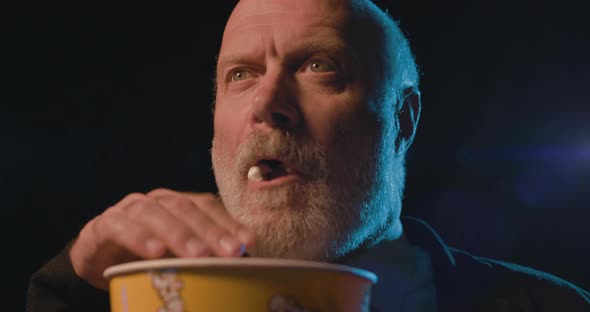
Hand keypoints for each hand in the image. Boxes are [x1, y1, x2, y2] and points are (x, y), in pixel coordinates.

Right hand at [69, 188, 255, 289]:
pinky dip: (140, 238)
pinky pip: (122, 227)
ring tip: (198, 255)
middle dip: (210, 231)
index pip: (207, 206)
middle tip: (229, 253)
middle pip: (186, 208)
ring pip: (156, 213)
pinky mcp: (104, 224)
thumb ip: (202, 256)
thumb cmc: (145, 258)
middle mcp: (156, 201)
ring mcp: (129, 209)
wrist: (97, 259)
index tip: (248, 243)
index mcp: (177, 204)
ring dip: (179, 234)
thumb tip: (242, 268)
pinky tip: (156, 253)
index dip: (228, 222)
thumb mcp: (177, 257)